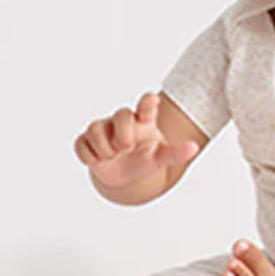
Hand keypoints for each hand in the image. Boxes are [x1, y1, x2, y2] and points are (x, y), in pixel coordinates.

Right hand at [73, 92, 198, 190]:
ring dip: (105, 148)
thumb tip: (194, 148)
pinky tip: (98, 161)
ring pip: (96, 129)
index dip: (148, 103)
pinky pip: (81, 144)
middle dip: (123, 134)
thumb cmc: (145, 158)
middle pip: (120, 115)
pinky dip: (89, 156)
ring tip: (113, 156)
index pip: (146, 107)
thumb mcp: (160, 158)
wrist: (124, 175)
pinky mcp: (86, 141)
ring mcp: (103, 129)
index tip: (152, 99)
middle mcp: (122, 121)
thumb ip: (175, 153)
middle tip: (127, 148)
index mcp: (143, 121)